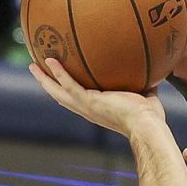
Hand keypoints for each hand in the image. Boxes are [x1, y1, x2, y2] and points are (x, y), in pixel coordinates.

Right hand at [29, 58, 164, 136]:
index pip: (78, 100)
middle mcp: (88, 110)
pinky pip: (69, 85)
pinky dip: (59, 72)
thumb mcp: (146, 95)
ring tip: (33, 65)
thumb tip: (154, 68)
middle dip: (48, 83)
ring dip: (44, 79)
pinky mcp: (89, 102)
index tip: (60, 80)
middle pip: (61, 96)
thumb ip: (145, 82)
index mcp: (98, 110)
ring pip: (58, 91)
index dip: (67, 90)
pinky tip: (50, 59)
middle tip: (36, 70)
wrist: (148, 126)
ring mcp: (87, 107)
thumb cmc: (150, 118)